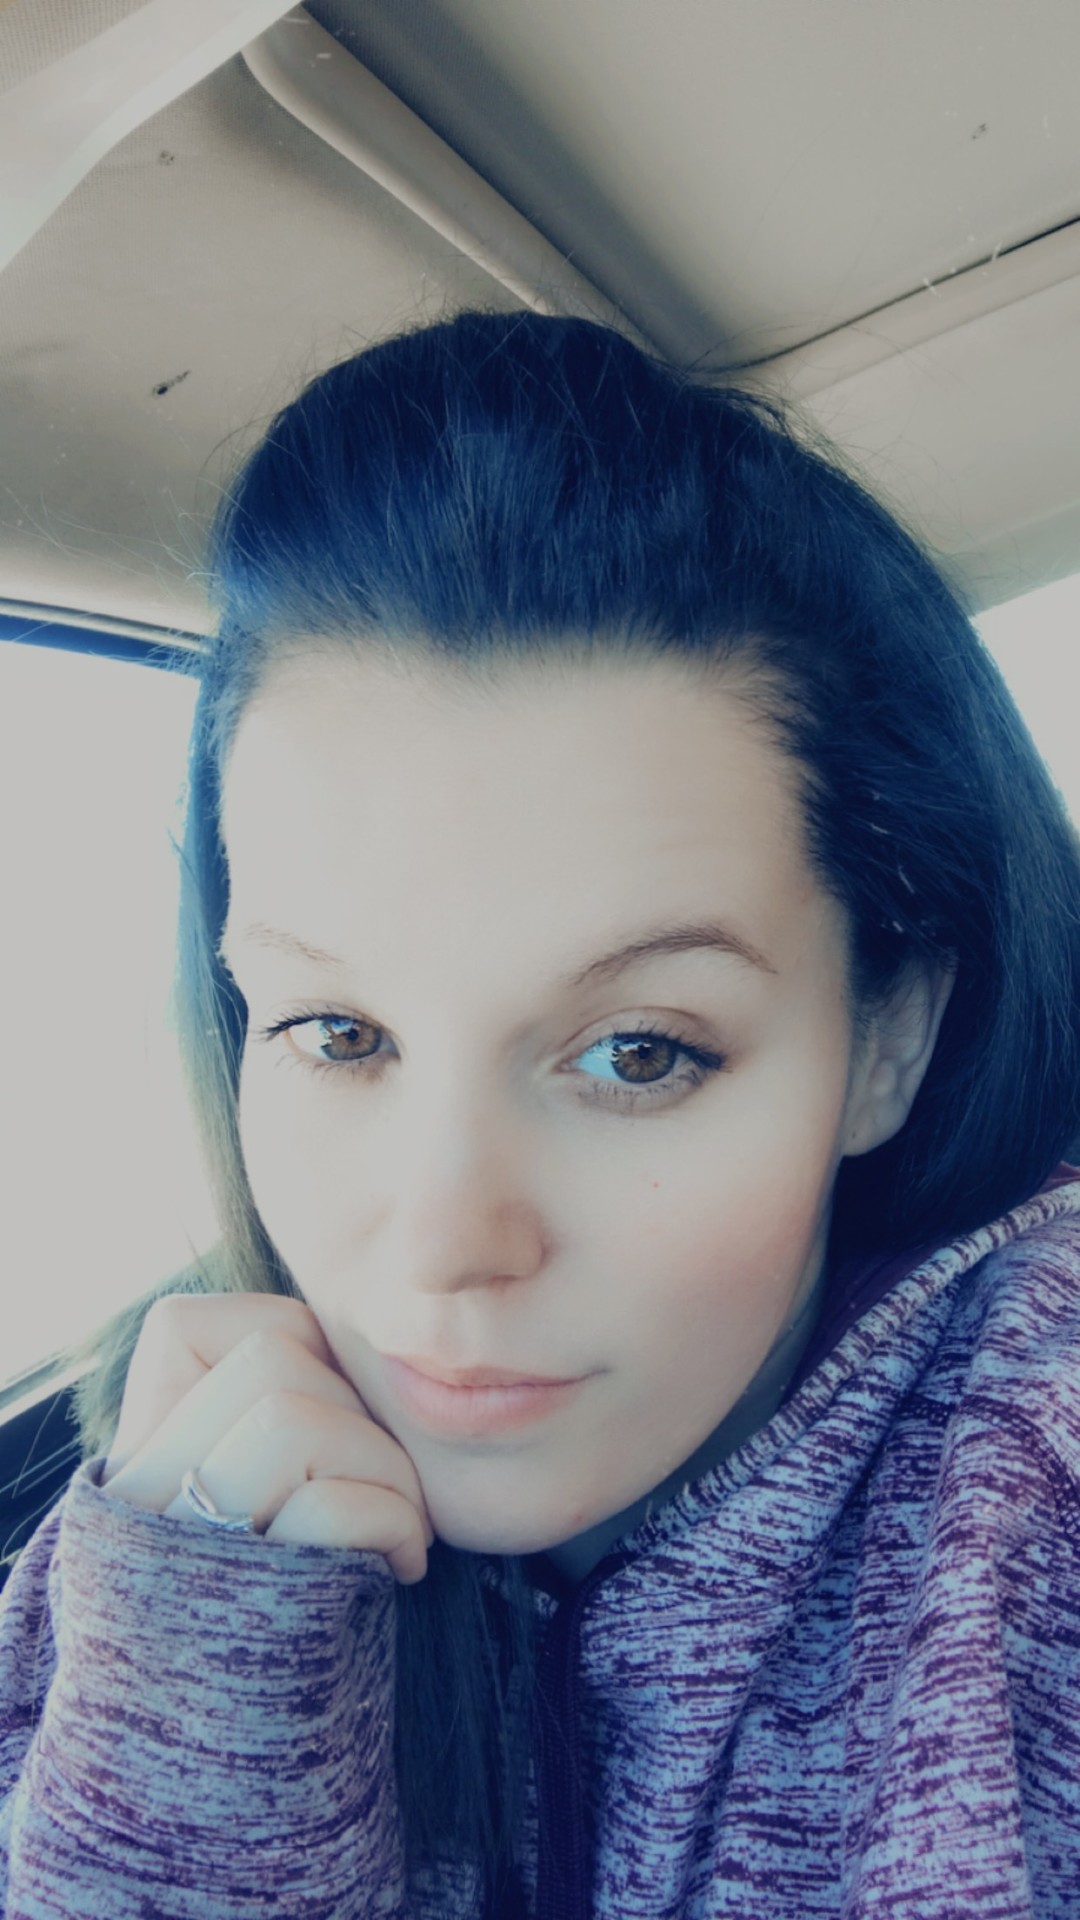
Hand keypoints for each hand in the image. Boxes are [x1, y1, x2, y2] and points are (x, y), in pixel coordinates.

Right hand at [100, 1293, 434, 1582]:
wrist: (243, 1770)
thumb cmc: (280, 1604)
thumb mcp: (238, 1492)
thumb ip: (263, 1410)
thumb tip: (349, 1328)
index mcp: (133, 1453)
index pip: (193, 1327)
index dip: (291, 1352)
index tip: (326, 1420)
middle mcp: (137, 1495)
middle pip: (268, 1363)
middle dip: (356, 1413)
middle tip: (385, 1482)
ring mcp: (185, 1549)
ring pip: (296, 1419)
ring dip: (384, 1470)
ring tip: (399, 1524)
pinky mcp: (250, 1606)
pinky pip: (329, 1506)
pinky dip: (393, 1525)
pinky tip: (398, 1567)